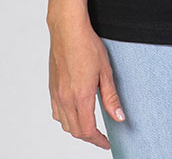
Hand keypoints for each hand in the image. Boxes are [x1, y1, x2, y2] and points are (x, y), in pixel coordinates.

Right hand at [48, 14, 125, 148]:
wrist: (67, 29)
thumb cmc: (86, 45)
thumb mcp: (105, 71)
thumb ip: (111, 97)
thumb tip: (119, 117)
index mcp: (80, 96)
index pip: (88, 130)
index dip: (98, 141)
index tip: (106, 143)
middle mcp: (65, 98)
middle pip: (75, 131)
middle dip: (89, 137)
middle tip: (101, 137)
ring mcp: (56, 94)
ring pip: (64, 124)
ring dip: (77, 129)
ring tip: (90, 126)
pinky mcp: (52, 88)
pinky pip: (57, 112)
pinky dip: (66, 119)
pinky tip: (74, 112)